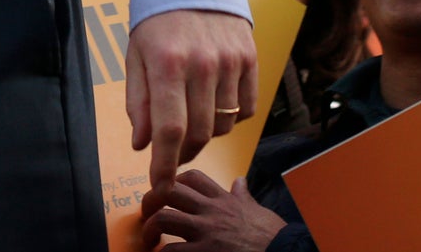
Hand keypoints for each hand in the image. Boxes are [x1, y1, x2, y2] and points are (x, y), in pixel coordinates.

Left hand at [127, 9, 255, 211]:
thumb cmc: (156, 21)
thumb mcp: (136, 55)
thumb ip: (138, 101)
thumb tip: (142, 144)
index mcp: (167, 63)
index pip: (168, 128)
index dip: (163, 163)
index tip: (159, 185)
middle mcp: (202, 64)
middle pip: (199, 132)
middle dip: (182, 153)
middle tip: (170, 154)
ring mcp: (230, 63)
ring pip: (223, 124)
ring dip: (206, 134)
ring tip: (189, 121)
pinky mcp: (251, 60)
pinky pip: (246, 109)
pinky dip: (231, 118)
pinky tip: (213, 105)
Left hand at [140, 171, 284, 249]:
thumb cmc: (273, 236)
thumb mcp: (257, 210)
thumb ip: (243, 196)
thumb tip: (240, 181)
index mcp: (224, 200)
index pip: (192, 177)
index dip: (173, 180)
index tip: (166, 190)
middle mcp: (211, 212)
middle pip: (169, 191)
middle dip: (152, 200)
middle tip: (147, 212)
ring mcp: (207, 232)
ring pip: (163, 218)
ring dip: (150, 228)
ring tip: (150, 238)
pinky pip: (172, 250)